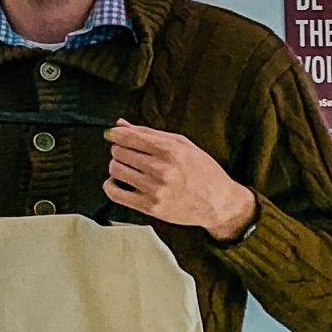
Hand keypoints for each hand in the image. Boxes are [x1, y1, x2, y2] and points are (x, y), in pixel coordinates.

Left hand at [106, 122, 256, 240]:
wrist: (219, 203)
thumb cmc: (203, 172)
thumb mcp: (183, 145)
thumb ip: (149, 133)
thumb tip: (120, 125)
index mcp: (171, 151)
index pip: (128, 137)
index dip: (116, 134)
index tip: (114, 135)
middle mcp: (162, 169)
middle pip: (119, 152)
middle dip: (120, 150)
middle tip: (130, 153)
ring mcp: (155, 189)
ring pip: (115, 170)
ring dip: (117, 166)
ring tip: (129, 167)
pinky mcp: (150, 207)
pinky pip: (114, 193)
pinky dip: (111, 185)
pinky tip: (120, 182)